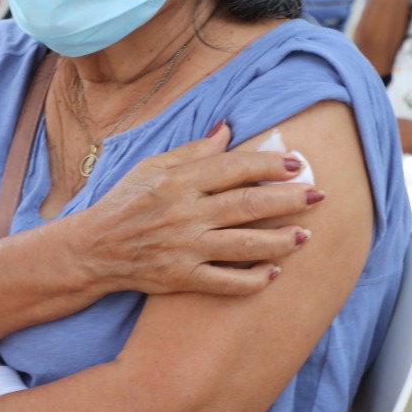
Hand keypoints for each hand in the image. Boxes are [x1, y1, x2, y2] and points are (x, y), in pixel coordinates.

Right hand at [77, 122, 322, 296]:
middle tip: (318, 196)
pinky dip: (252, 279)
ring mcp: (185, 248)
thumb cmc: (125, 202)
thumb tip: (228, 129)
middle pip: (246, 204)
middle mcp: (185, 213)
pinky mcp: (182, 278)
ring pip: (242, 244)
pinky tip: (274, 272)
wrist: (93, 250)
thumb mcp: (152, 167)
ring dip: (280, 240)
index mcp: (178, 181)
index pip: (233, 168)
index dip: (268, 164)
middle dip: (286, 199)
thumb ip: (193, 151)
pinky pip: (225, 282)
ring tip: (306, 235)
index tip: (296, 164)